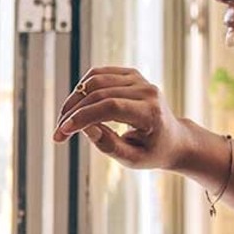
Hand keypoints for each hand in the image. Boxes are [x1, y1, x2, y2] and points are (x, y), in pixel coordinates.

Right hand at [52, 66, 216, 176]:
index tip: (63, 132)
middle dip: (73, 112)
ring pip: (94, 80)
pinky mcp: (131, 74)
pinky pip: (98, 74)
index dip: (83, 117)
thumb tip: (83, 128)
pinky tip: (76, 106)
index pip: (110, 107)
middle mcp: (147, 91)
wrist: (174, 139)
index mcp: (151, 112)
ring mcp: (139, 79)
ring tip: (65, 120)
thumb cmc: (153, 152)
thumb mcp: (132, 159)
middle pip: (99, 93)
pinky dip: (82, 88)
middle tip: (58, 133)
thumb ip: (108, 145)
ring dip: (74, 100)